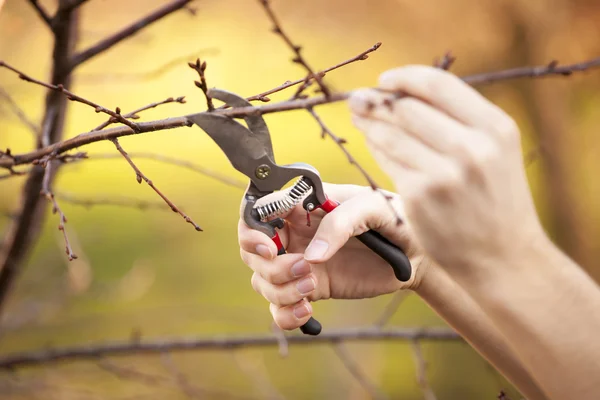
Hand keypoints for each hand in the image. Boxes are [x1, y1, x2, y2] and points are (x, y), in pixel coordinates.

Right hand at [238, 183, 428, 329]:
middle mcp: (295, 234)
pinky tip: (307, 311)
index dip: (252, 230)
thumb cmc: (395, 218)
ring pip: (263, 281)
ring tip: (311, 288)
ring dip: (280, 289)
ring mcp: (300, 263)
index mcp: (303, 206)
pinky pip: (280, 307)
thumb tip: (310, 257)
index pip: (258, 211)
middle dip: (268, 264)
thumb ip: (340, 223)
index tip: (269, 245)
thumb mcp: (372, 208)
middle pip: (253, 251)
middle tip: (300, 267)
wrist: (418, 254)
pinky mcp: (311, 289)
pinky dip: (285, 315)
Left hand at [349, 66, 544, 276]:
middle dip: (376, 99)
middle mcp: (472, 147)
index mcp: (495, 127)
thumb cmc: (494, 200)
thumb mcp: (495, 152)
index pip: (438, 84)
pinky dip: (374, 145)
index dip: (404, 77)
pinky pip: (387, 160)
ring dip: (369, 120)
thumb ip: (460, 121)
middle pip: (407, 106)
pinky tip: (369, 139)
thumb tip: (406, 92)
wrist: (504, 257)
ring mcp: (444, 173)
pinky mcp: (420, 196)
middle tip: (359, 98)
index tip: (384, 80)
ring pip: (391, 132)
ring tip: (358, 114)